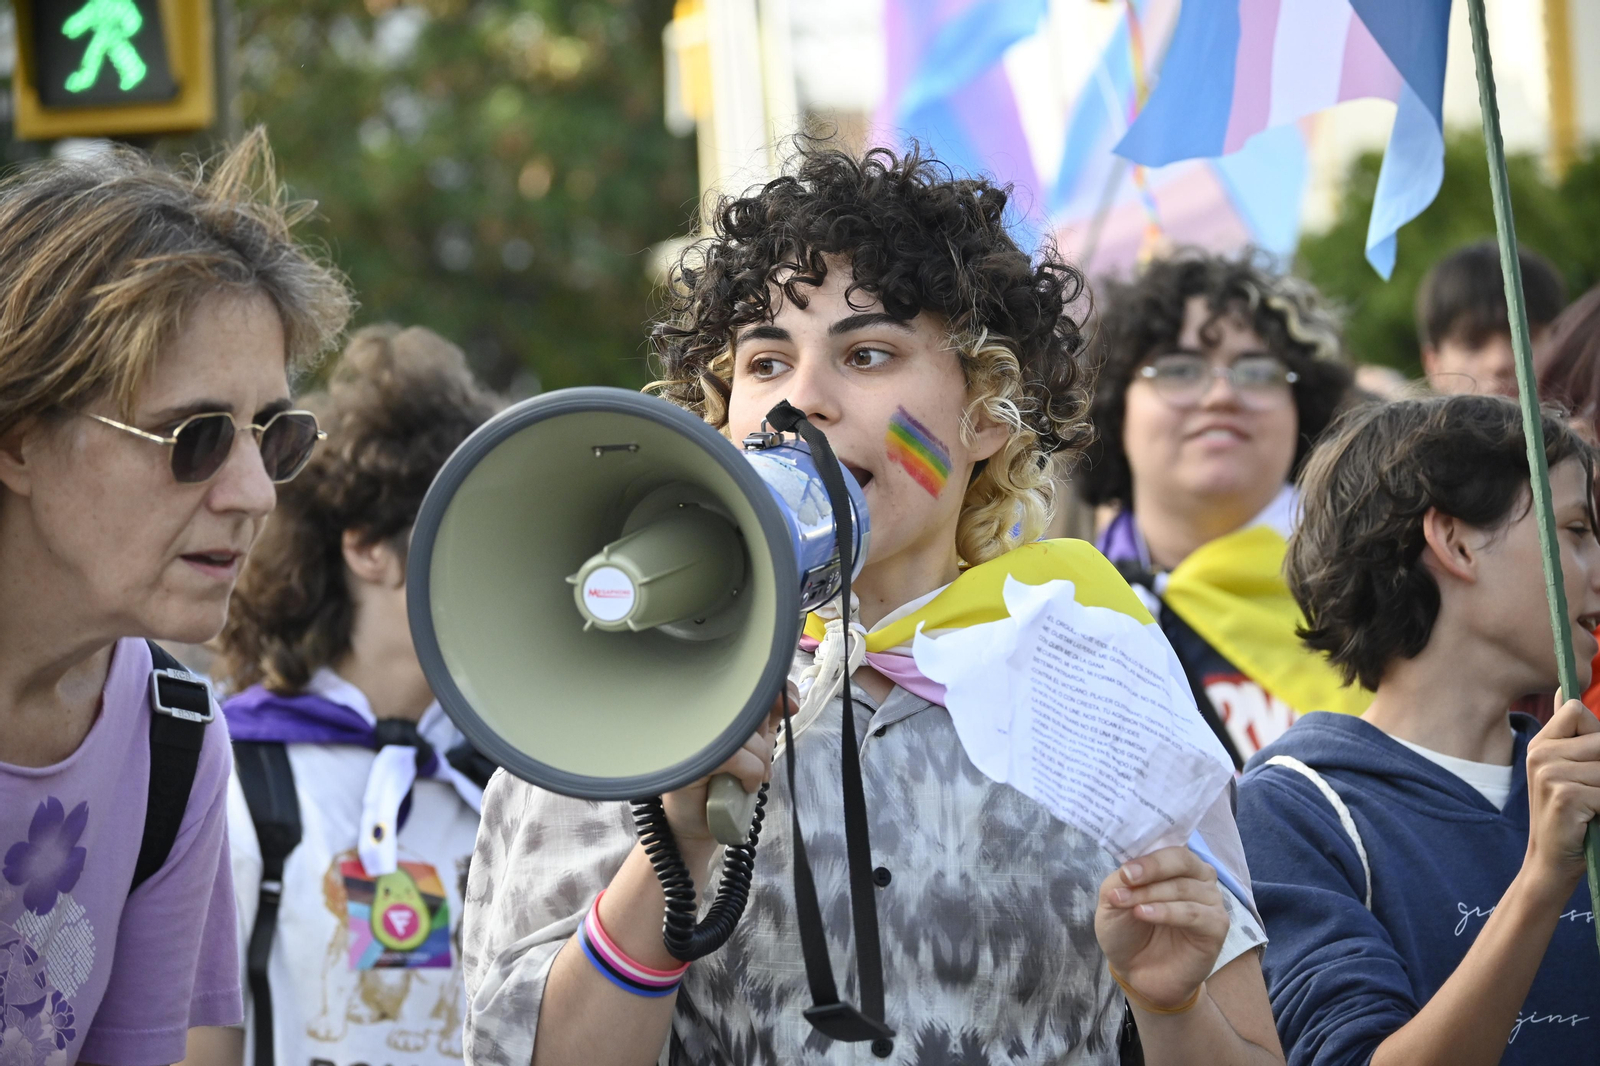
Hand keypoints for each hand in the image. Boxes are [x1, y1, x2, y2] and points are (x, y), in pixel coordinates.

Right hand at [660, 686, 792, 850]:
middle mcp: (702, 712)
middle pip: (749, 708)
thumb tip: (790, 701)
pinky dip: (748, 773)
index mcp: (718, 707)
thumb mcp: (754, 749)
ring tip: (749, 781)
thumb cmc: (725, 784)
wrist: (701, 823)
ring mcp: (694, 731)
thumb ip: (768, 722)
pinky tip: (742, 785)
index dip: (776, 690)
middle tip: (761, 766)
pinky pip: (734, 756)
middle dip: (763, 742)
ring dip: (757, 763)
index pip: (751, 682)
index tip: (792, 706)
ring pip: (745, 735)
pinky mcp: (691, 754)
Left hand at [1094, 846, 1228, 1010]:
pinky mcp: (1216, 926)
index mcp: (1175, 863)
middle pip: (1181, 859)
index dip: (1146, 855)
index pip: (1167, 845)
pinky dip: (1167, 912)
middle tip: (1126, 879)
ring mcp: (1210, 901)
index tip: (1124, 869)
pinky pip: (1194, 913)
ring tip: (1128, 906)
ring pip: (1183, 887)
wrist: (1137, 972)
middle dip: (1151, 868)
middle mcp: (1198, 876)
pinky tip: (1145, 915)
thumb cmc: (1128, 930)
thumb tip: (1128, 870)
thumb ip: (1120, 880)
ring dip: (1151, 894)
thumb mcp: (1112, 901)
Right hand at [1522, 694, 1599, 896]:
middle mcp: (1540, 754)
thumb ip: (1567, 734)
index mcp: (1541, 744)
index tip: (1589, 760)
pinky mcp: (1566, 794)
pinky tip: (1591, 819)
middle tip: (1591, 792)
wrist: (1551, 862)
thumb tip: (1565, 690)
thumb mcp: (1564, 771)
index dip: (1594, 732)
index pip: (1577, 710)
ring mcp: (1550, 773)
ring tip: (1592, 807)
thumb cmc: (1569, 817)